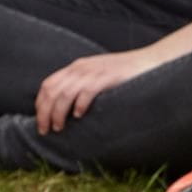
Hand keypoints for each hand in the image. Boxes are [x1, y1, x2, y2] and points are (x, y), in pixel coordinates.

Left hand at [34, 49, 158, 132]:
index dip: (40, 104)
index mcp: (77, 67)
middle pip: (52, 90)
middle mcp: (81, 67)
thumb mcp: (98, 76)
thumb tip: (68, 109)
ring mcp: (95, 71)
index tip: (40, 121)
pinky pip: (86, 91)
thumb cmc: (125, 74)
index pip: (48, 84)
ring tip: (59, 127)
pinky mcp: (108, 77)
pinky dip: (79, 105)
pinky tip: (80, 116)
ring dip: (58, 113)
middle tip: (45, 130)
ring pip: (65, 93)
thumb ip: (83, 86)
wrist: (150, 61)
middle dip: (44, 112)